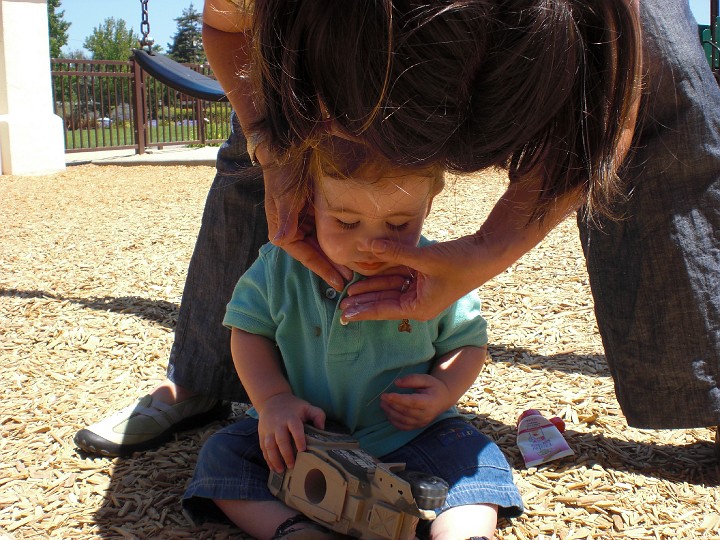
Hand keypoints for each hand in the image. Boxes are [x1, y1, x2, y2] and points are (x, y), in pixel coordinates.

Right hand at [256, 392, 325, 472]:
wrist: (272, 400)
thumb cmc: (293, 407)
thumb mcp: (306, 407)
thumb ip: (317, 415)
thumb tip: (322, 428)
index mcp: (291, 417)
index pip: (295, 428)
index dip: (299, 439)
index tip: (303, 450)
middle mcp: (278, 423)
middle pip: (281, 440)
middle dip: (286, 454)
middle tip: (292, 466)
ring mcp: (268, 429)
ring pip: (269, 446)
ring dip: (274, 459)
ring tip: (281, 470)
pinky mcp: (262, 434)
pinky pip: (263, 447)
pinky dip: (267, 458)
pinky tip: (272, 467)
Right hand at [261, 160, 352, 290]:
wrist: (286, 148)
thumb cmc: (283, 172)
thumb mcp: (285, 195)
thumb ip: (286, 219)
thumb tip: (281, 241)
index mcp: (283, 229)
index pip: (304, 255)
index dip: (322, 268)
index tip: (338, 281)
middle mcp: (292, 227)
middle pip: (314, 253)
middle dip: (332, 265)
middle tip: (352, 278)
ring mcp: (303, 219)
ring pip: (321, 243)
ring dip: (335, 254)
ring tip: (354, 265)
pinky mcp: (312, 210)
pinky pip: (325, 229)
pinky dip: (337, 237)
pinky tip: (351, 243)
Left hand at [339, 235, 484, 321]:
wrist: (487, 253)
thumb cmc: (461, 261)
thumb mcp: (425, 258)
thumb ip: (394, 252)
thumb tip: (367, 244)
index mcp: (419, 307)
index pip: (383, 310)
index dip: (362, 311)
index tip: (344, 316)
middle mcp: (419, 303)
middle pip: (384, 302)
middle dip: (363, 301)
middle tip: (340, 305)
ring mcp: (422, 291)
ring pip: (391, 289)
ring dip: (372, 287)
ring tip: (349, 290)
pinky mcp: (424, 278)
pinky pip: (400, 277)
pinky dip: (386, 273)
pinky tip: (370, 270)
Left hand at [380, 374, 450, 429]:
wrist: (443, 399)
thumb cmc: (434, 387)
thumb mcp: (426, 378)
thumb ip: (412, 379)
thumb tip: (396, 383)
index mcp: (430, 402)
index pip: (412, 402)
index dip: (398, 399)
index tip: (386, 395)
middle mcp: (426, 414)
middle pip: (406, 411)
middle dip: (392, 405)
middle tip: (382, 397)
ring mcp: (422, 422)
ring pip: (403, 420)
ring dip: (390, 413)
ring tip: (383, 404)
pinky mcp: (418, 426)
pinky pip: (404, 427)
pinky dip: (394, 421)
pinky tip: (388, 413)